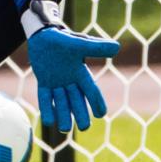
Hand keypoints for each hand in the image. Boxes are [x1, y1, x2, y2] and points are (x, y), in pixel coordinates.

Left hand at [24, 0, 118, 131]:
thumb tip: (117, 47)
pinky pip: (45, 97)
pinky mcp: (44, 81)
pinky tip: (48, 121)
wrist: (43, 33)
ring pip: (62, 102)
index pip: (91, 90)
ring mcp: (56, 81)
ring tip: (64, 129)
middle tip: (84, 128)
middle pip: (77, 100)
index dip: (96, 102)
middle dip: (80, 114)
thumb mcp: (79, 43)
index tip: (100, 114)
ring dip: (64, 115)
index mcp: (80, 72)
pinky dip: (47, 108)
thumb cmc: (62, 37)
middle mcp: (70, 80)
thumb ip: (96, 47)